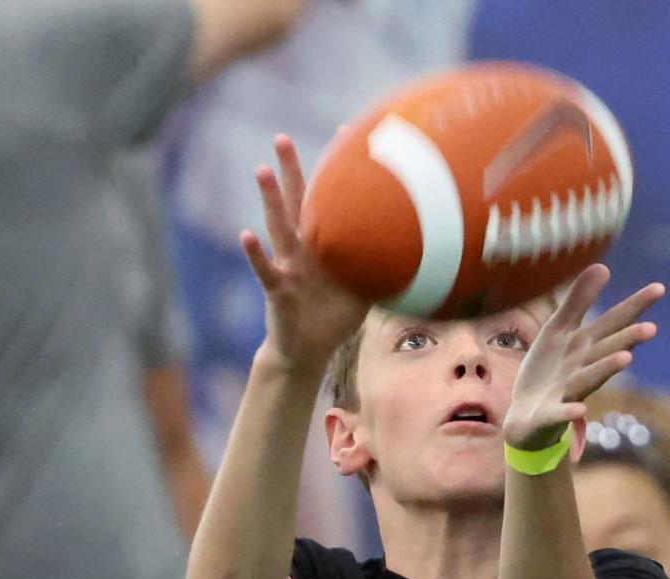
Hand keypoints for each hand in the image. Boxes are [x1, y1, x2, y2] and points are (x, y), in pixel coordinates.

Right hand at [241, 134, 367, 370]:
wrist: (308, 351)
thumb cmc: (335, 319)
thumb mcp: (365, 291)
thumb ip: (384, 269)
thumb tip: (425, 254)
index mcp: (324, 246)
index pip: (329, 203)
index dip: (336, 175)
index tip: (344, 136)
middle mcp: (302, 250)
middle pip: (296, 203)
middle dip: (290, 171)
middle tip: (281, 137)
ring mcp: (287, 267)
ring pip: (278, 227)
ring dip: (269, 199)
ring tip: (261, 169)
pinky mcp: (277, 291)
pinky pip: (265, 269)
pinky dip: (254, 253)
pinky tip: (245, 234)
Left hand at [503, 266, 664, 450]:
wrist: (523, 416)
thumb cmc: (547, 371)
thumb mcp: (558, 331)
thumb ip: (578, 301)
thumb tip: (603, 265)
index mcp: (585, 346)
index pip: (613, 323)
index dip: (634, 306)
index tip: (659, 288)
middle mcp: (582, 368)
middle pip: (606, 350)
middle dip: (627, 340)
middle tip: (651, 328)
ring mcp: (568, 392)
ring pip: (589, 379)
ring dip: (607, 369)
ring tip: (626, 359)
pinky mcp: (550, 414)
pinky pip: (560, 413)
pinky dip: (570, 412)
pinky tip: (580, 410)